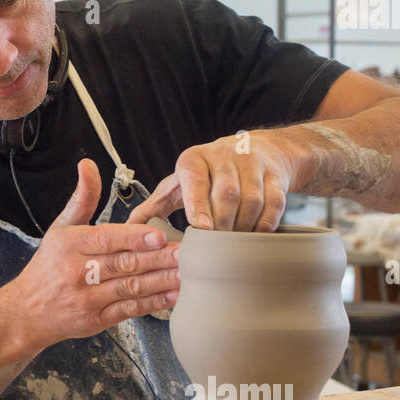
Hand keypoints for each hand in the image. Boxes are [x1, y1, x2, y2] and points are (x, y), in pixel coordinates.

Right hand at [1, 158, 179, 347]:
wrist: (27, 311)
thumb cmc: (48, 265)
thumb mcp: (60, 228)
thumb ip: (82, 198)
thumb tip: (88, 165)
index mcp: (69, 245)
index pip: (106, 239)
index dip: (134, 238)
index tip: (160, 234)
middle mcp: (77, 272)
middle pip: (123, 264)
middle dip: (157, 259)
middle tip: (186, 253)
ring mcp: (87, 299)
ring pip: (130, 288)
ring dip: (160, 282)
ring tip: (186, 274)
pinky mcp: (96, 320)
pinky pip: (128, 311)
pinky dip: (152, 303)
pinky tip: (172, 296)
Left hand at [126, 130, 297, 231]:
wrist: (258, 150)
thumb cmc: (207, 175)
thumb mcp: (177, 186)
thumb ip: (152, 209)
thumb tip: (125, 233)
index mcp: (192, 160)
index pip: (195, 180)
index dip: (198, 205)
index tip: (200, 229)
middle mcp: (222, 156)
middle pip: (225, 194)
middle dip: (222, 223)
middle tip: (217, 249)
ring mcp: (252, 163)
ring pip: (251, 199)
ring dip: (243, 226)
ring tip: (234, 246)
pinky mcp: (275, 174)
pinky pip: (274, 202)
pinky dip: (266, 223)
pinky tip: (256, 236)